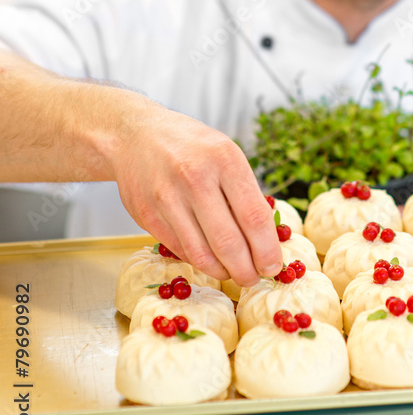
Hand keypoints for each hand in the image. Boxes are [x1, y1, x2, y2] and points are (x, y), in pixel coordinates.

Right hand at [111, 104, 282, 285]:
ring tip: (233, 273)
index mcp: (224, 159)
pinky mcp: (147, 215)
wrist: (136, 136)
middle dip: (246, 270)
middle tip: (254, 279)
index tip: (274, 266)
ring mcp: (167, 198)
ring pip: (202, 254)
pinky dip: (199, 262)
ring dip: (222, 272)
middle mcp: (195, 177)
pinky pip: (180, 250)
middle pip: (229, 242)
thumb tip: (267, 241)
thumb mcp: (226, 154)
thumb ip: (245, 193)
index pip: (254, 216)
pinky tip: (208, 260)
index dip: (267, 249)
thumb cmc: (191, 147)